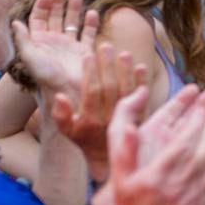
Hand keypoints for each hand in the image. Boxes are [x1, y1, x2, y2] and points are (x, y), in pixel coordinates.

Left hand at [9, 0, 98, 96]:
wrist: (67, 92)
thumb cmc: (46, 77)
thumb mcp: (29, 57)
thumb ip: (22, 39)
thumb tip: (15, 21)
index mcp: (38, 41)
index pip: (38, 17)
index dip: (42, 5)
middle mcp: (54, 41)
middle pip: (55, 16)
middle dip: (57, 1)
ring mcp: (70, 45)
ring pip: (72, 21)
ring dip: (73, 8)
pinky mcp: (84, 50)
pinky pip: (88, 33)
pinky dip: (91, 23)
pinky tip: (91, 13)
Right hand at [49, 44, 147, 174]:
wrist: (110, 157)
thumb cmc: (84, 139)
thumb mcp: (67, 131)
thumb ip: (61, 115)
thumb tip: (61, 96)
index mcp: (90, 120)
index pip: (91, 92)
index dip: (90, 72)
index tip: (88, 55)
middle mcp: (110, 120)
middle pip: (110, 87)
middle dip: (107, 65)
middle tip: (105, 46)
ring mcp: (128, 119)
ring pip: (127, 90)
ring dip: (126, 71)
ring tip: (123, 53)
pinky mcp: (142, 118)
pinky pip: (143, 98)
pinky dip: (142, 82)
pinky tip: (141, 66)